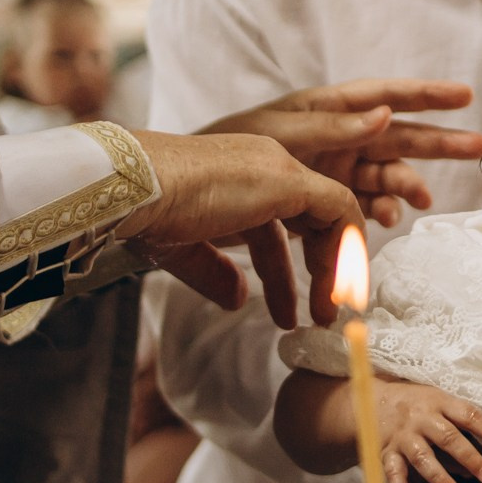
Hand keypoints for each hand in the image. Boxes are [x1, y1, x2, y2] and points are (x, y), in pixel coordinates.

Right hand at [118, 131, 361, 326]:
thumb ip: (214, 272)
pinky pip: (339, 210)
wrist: (135, 188)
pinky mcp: (289, 180)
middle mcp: (265, 166)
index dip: (289, 269)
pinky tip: (336, 286)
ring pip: (331, 216)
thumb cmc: (146, 212)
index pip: (277, 224)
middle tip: (320, 316)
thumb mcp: (182, 249)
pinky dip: (346, 247)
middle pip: (310, 221)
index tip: (294, 308)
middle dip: (321, 271)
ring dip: (334, 268)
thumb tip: (237, 298)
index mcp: (239, 177)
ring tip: (324, 316)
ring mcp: (280, 169)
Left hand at [204, 79, 481, 227]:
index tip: (465, 95)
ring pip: (378, 179)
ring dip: (401, 189)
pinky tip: (386, 221)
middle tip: (478, 149)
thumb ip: (336, 129)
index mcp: (323, 111)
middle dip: (435, 144)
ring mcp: (323, 174)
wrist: (174, 199)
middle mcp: (330, 140)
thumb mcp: (283, 137)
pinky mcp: (309, 207)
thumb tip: (385, 113)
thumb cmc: (222, 153)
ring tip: (417, 201)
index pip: (383, 96)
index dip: (425, 95)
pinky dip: (370, 219)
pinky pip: (352, 212)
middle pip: (394, 138)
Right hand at [372, 378, 481, 482]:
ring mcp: (404, 437)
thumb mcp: (441, 401)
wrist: (371, 402)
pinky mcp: (387, 454)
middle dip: (468, 457)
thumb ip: (464, 420)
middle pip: (447, 438)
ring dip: (439, 478)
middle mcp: (421, 419)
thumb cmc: (419, 405)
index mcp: (440, 402)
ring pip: (422, 458)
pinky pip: (393, 475)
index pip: (468, 415)